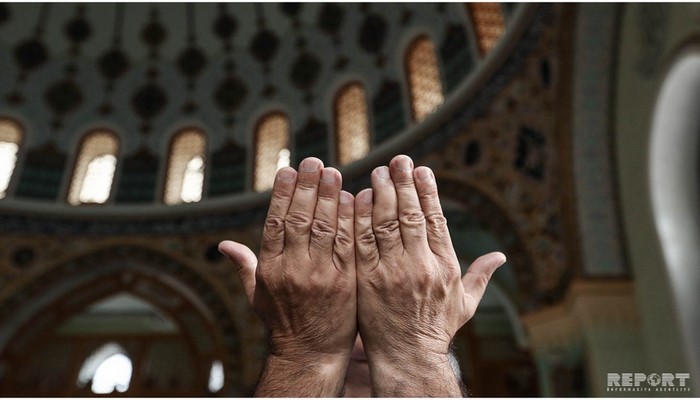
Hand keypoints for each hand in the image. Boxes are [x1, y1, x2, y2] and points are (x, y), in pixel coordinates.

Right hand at [219, 157, 356, 395]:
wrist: (310, 354)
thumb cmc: (282, 323)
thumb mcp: (256, 295)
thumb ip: (244, 265)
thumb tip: (222, 245)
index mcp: (270, 268)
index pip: (275, 222)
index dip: (282, 194)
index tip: (289, 169)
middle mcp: (293, 269)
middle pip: (299, 219)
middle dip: (307, 187)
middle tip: (315, 161)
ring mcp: (320, 275)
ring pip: (323, 228)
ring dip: (329, 197)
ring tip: (333, 172)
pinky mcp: (345, 282)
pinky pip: (346, 245)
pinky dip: (350, 221)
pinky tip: (354, 199)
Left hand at [354, 154, 505, 395]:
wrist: (408, 357)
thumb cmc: (436, 329)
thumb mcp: (465, 304)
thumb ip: (480, 275)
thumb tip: (502, 256)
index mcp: (445, 265)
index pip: (436, 219)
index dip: (428, 191)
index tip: (422, 170)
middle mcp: (421, 265)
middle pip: (411, 214)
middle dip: (404, 183)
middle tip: (398, 160)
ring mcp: (393, 272)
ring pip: (386, 223)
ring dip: (381, 194)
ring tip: (378, 172)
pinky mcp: (368, 280)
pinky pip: (363, 242)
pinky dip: (360, 218)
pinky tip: (357, 199)